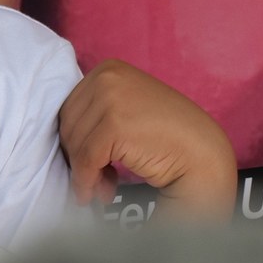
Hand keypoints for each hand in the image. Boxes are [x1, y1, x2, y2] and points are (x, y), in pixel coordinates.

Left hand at [58, 60, 239, 218]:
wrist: (200, 152)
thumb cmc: (165, 135)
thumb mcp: (128, 107)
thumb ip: (97, 114)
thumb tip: (62, 145)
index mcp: (108, 69)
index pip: (69, 109)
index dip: (74, 141)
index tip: (85, 162)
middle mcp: (107, 76)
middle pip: (67, 126)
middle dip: (77, 158)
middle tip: (95, 180)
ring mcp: (112, 98)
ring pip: (74, 145)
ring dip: (84, 174)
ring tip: (101, 188)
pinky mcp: (115, 123)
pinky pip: (85, 160)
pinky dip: (87, 182)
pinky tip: (98, 194)